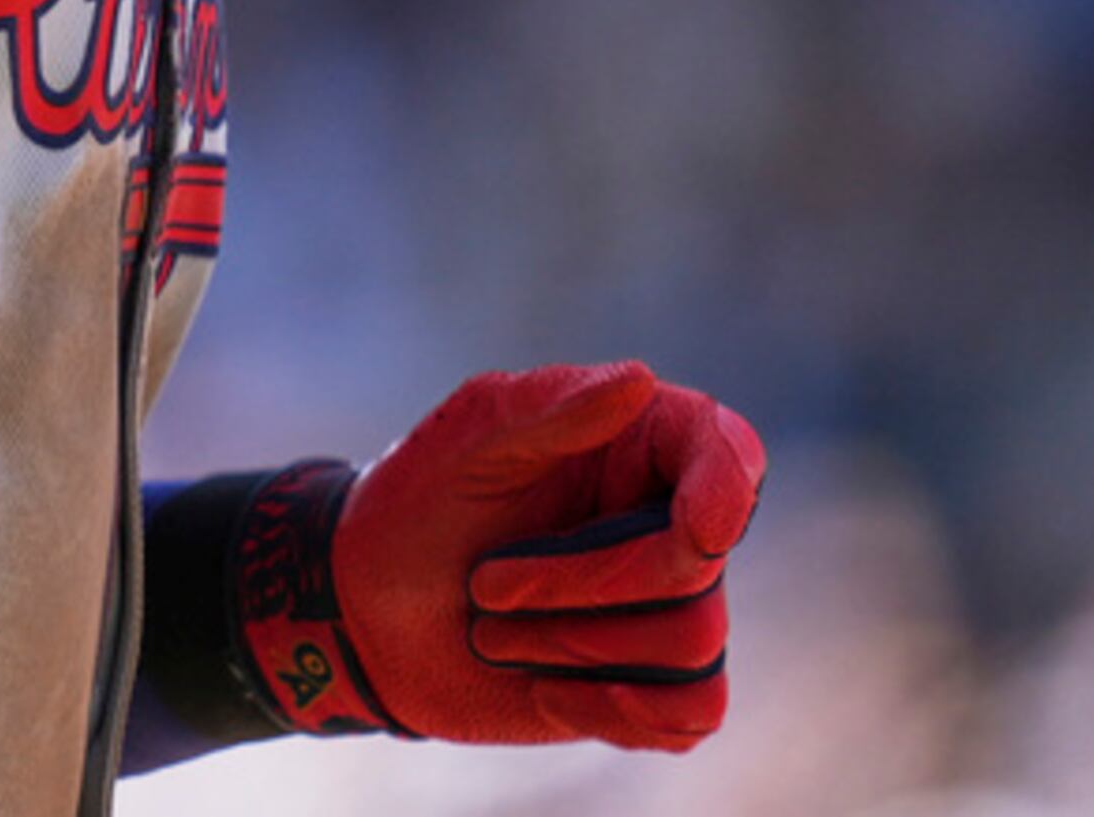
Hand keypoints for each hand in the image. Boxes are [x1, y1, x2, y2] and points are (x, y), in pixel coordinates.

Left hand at [233, 363, 765, 750]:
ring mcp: (662, 607)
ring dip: (572, 644)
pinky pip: (692, 713)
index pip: (728, 450)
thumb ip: (548, 410)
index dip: (729, 489)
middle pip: (697, 568)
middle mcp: (663, 521)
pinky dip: (615, 708)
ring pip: (694, 644)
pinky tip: (545, 689)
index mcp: (633, 441)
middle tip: (486, 583)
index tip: (695, 527)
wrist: (365, 613)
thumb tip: (638, 379)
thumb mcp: (464, 442)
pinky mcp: (649, 684)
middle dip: (584, 582)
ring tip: (493, 628)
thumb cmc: (415, 507)